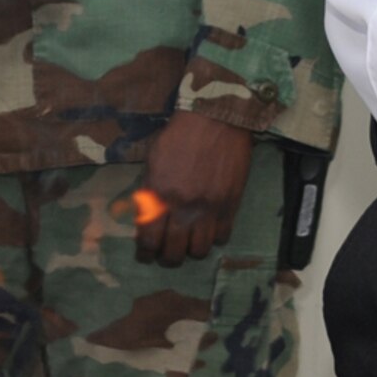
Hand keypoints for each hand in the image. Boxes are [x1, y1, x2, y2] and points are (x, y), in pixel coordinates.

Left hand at [135, 111, 253, 266]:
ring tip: (188, 243)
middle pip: (174, 252)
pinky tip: (208, 228)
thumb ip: (150, 191)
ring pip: (200, 250)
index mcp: (159, 194)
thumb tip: (146, 216)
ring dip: (191, 250)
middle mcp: (183, 207)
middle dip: (167, 257)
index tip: (146, 252)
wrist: (216, 119)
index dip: (146, 252)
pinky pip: (222, 237)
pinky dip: (213, 237)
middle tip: (166, 252)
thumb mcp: (153, 160)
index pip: (149, 239)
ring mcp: (209, 209)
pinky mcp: (230, 205)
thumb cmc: (179, 136)